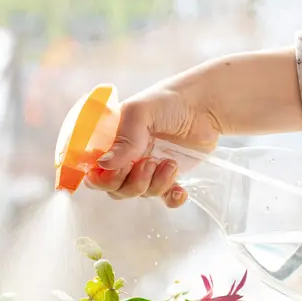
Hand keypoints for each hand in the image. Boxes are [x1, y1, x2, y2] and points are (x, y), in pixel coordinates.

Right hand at [86, 49, 301, 207]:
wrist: (206, 105)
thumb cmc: (170, 101)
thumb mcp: (141, 112)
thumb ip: (124, 139)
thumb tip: (104, 165)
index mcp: (113, 143)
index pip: (95, 172)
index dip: (101, 179)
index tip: (114, 172)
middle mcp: (127, 159)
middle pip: (116, 190)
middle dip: (132, 182)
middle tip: (148, 163)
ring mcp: (148, 170)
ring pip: (140, 194)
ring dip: (155, 184)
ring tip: (170, 163)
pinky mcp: (169, 178)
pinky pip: (165, 199)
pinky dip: (172, 199)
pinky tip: (180, 190)